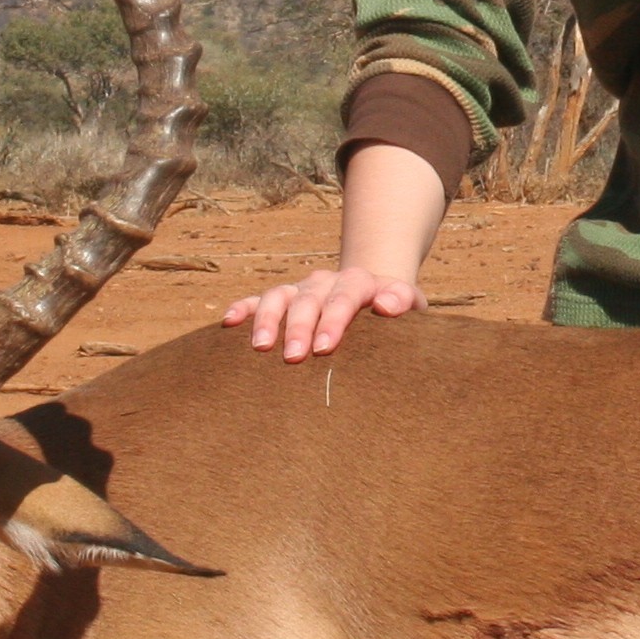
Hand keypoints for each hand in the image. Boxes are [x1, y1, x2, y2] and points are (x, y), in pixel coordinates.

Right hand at [224, 259, 419, 362]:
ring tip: (259, 347)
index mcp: (359, 282)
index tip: (324, 348)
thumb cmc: (395, 313)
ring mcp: (302, 289)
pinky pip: (257, 299)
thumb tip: (388, 306)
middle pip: (309, 299)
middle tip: (294, 357)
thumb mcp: (410, 305)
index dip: (334, 320)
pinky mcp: (283, 299)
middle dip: (299, 327)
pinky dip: (243, 308)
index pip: (345, 296)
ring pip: (279, 296)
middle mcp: (326, 281)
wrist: (375, 295)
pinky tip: (229, 321)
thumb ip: (404, 302)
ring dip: (267, 319)